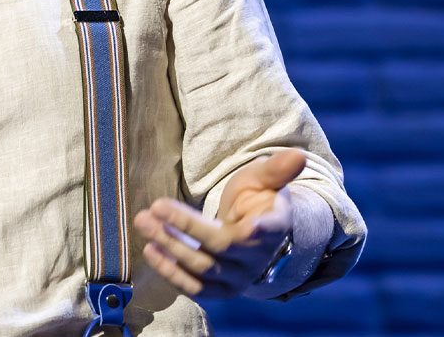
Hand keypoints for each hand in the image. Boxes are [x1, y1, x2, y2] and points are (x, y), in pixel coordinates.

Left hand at [132, 148, 305, 297]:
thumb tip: (299, 154)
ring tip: (144, 222)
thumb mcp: (263, 179)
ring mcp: (238, 278)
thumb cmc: (256, 199)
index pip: (266, 232)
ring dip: (169, 246)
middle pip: (220, 246)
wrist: (250, 230)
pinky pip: (194, 287)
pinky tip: (150, 250)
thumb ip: (276, 169)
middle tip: (153, 207)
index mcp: (273, 229)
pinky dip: (170, 271)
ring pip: (202, 267)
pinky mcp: (219, 290)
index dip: (260, 231)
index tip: (251, 225)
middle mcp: (256, 259)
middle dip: (184, 228)